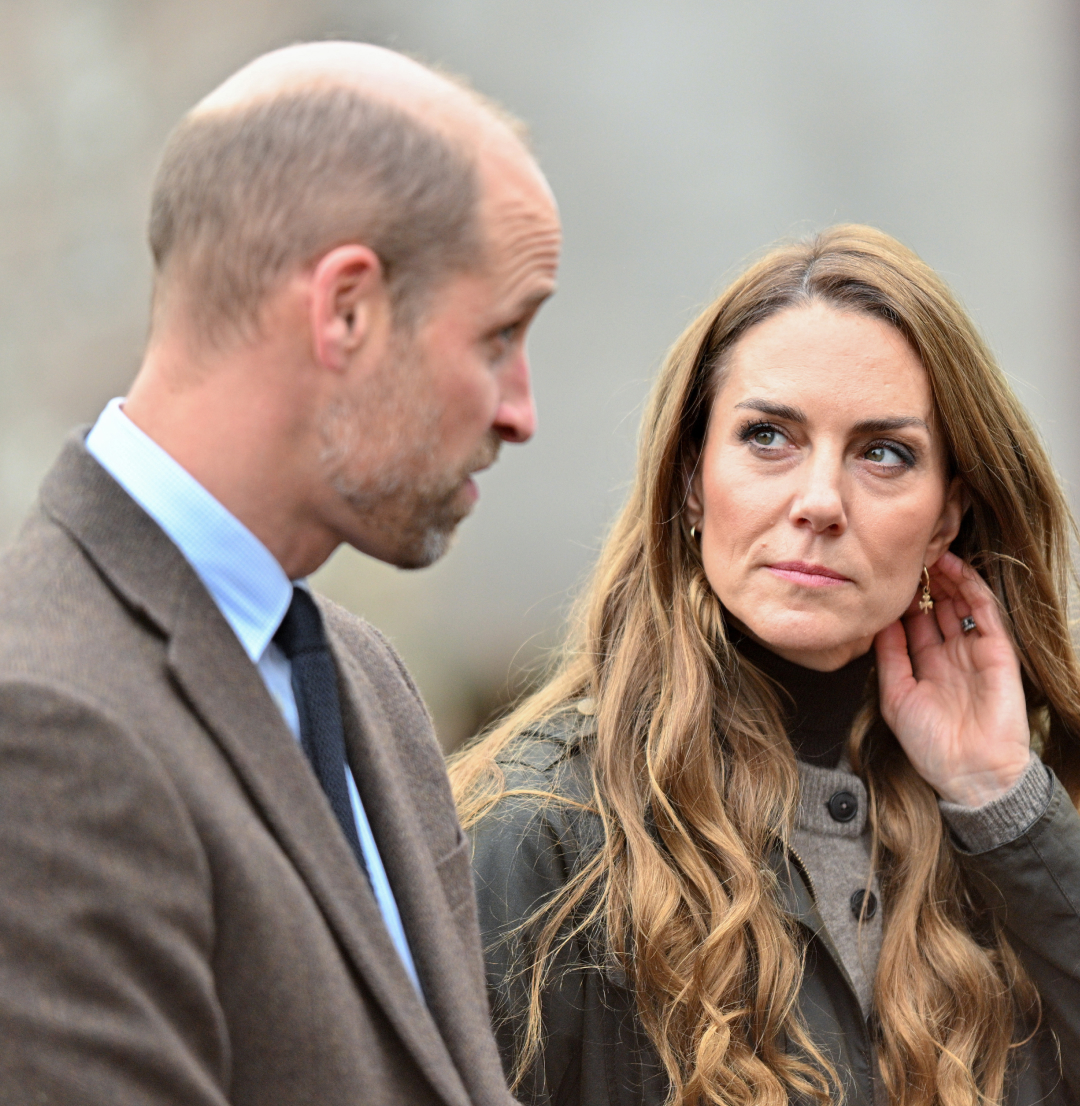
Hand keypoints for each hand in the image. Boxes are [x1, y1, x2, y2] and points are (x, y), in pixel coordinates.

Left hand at [874, 551, 1030, 806]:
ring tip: (926, 552)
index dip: (902, 600)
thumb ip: (888, 657)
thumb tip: (878, 622)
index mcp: (927, 666)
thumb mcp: (896, 695)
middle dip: (922, 583)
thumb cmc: (930, 744)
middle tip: (905, 555)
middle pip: (937, 608)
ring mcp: (975, 651)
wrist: (970, 772)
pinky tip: (954, 567)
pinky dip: (970, 587)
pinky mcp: (998, 651)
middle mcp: (951, 655)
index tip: (884, 577)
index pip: (914, 623)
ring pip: (960, 604)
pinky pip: (985, 612)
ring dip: (945, 578)